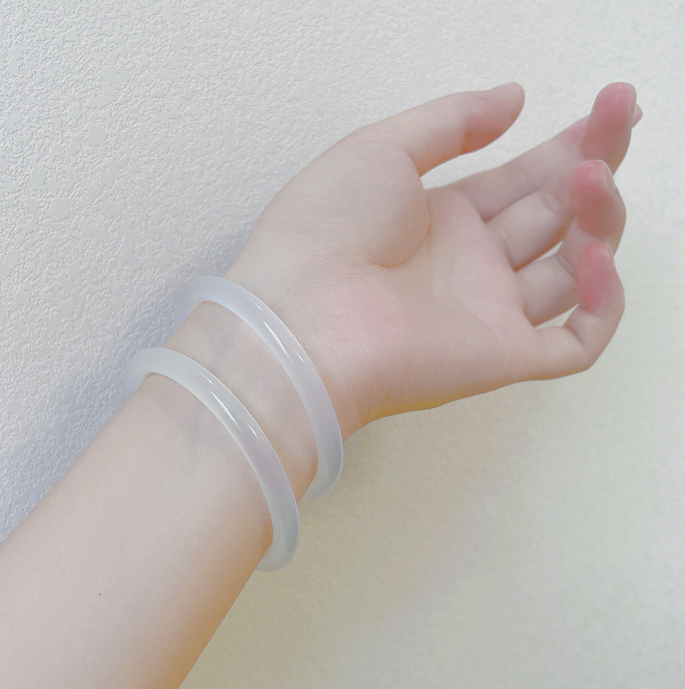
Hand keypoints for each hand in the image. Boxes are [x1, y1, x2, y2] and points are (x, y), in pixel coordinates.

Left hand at [225, 83, 639, 438]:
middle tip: (621, 111)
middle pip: (551, 216)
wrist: (299, 320)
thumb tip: (514, 97)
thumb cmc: (322, 230)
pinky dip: (600, 301)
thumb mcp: (380, 150)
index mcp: (439, 220)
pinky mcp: (502, 358)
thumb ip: (450, 121)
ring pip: (571, 271)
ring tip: (593, 174)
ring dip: (598, 218)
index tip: (607, 105)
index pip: (520, 181)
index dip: (565, 144)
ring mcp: (487, 313)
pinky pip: (575, 342)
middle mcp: (469, 266)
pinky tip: (591, 253)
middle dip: (592, 162)